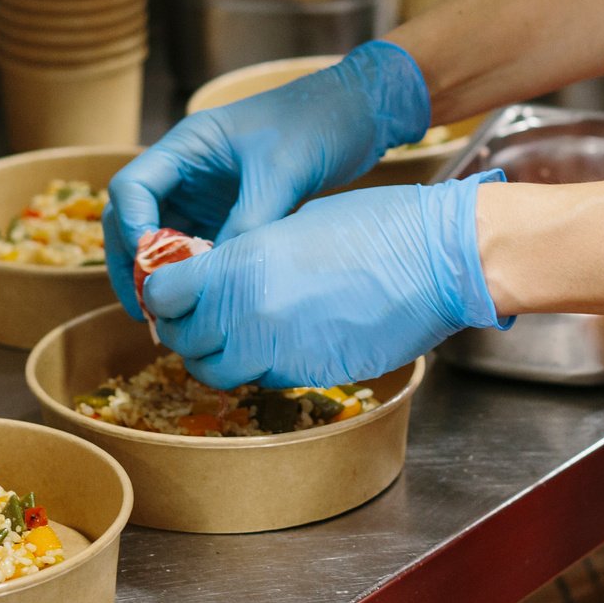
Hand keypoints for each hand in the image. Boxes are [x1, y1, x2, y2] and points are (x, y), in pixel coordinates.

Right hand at [105, 41, 430, 317]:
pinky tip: (206, 302)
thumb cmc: (316, 124)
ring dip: (164, 274)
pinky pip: (198, 247)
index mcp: (186, 146)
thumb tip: (218, 275)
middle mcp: (186, 171)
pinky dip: (196, 273)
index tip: (149, 268)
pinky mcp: (229, 213)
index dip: (130, 228)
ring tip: (170, 315)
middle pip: (135, 219)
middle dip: (136, 263)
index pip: (131, 188)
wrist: (357, 115)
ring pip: (163, 239)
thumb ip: (249, 221)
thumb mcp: (280, 173)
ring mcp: (205, 193)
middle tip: (148, 308)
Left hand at [141, 173, 508, 388]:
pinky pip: (263, 379)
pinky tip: (278, 341)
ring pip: (217, 372)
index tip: (172, 289)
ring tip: (234, 334)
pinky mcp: (311, 376)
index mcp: (242, 265)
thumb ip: (248, 253)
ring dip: (216, 355)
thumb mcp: (296, 223)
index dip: (164, 292)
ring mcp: (281, 352)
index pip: (165, 294)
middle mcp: (251, 315)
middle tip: (197, 315)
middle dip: (184, 328)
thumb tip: (221, 274)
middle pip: (183, 339)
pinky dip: (258, 366)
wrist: (440, 262)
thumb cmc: (380, 228)